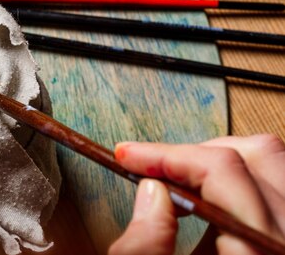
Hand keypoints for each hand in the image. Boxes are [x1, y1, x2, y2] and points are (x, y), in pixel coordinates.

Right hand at [109, 135, 284, 254]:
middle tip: (152, 167)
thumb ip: (145, 247)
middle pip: (255, 154)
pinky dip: (242, 178)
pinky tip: (212, 198)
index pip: (222, 169)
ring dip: (220, 160)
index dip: (166, 154)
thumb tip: (151, 191)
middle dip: (192, 154)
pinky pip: (280, 185)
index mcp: (261, 251)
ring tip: (182, 179)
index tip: (130, 155)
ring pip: (272, 161)